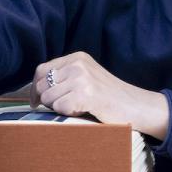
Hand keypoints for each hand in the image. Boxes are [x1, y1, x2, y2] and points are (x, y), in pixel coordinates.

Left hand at [31, 51, 169, 139]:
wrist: (135, 106)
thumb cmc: (109, 97)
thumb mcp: (87, 77)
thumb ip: (65, 76)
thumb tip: (36, 88)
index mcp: (77, 57)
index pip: (41, 70)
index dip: (35, 88)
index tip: (36, 102)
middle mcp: (78, 64)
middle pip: (42, 85)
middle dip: (48, 100)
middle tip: (65, 107)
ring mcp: (82, 78)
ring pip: (49, 98)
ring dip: (59, 108)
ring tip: (79, 107)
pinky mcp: (85, 93)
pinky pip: (60, 107)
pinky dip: (68, 113)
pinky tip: (84, 110)